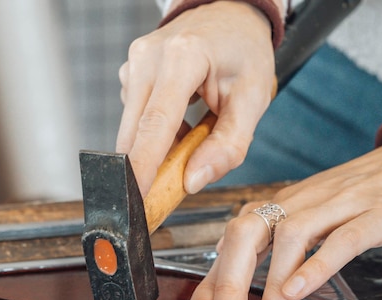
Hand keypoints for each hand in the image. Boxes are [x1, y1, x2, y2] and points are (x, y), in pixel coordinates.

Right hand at [116, 1, 274, 195]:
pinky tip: (180, 122)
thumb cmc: (244, 53)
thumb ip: (228, 145)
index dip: (142, 167)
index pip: (156, 124)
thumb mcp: (252, 98)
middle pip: (136, 132)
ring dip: (155, 149)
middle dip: (146, 169)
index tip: (133, 200)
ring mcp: (134, 62)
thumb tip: (193, 182)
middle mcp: (148, 57)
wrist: (228, 13)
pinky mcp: (129, 71)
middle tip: (169, 193)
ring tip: (192, 135)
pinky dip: (155, 133)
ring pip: (132, 128)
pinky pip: (135, 117)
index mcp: (183, 58)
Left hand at [183, 137, 381, 299]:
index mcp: (281, 205)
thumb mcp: (312, 219)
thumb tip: (237, 280)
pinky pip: (341, 240)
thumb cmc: (359, 197)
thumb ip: (278, 248)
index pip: (232, 241)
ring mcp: (336, 205)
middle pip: (247, 232)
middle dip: (227, 282)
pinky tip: (300, 290)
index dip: (211, 280)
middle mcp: (299, 202)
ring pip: (290, 236)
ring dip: (271, 282)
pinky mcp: (375, 214)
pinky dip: (316, 265)